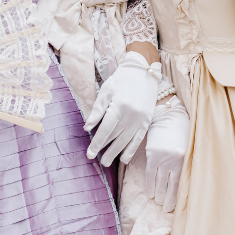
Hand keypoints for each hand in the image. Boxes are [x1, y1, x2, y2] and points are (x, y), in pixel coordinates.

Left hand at [84, 51, 160, 165]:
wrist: (143, 71)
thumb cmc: (121, 80)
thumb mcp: (106, 91)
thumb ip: (97, 110)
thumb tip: (87, 128)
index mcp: (118, 106)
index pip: (105, 130)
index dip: (96, 143)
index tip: (89, 153)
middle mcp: (130, 115)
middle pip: (115, 137)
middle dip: (105, 150)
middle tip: (96, 160)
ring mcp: (140, 119)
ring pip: (126, 141)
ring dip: (116, 153)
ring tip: (107, 162)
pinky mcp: (147, 121)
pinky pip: (138, 139)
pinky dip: (131, 150)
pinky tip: (124, 159)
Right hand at [145, 97, 189, 212]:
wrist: (167, 113)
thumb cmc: (181, 129)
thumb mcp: (188, 146)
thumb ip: (186, 162)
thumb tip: (184, 182)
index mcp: (186, 159)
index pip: (182, 184)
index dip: (178, 197)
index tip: (177, 206)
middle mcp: (175, 160)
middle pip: (171, 187)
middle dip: (168, 200)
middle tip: (166, 209)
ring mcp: (163, 158)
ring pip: (160, 183)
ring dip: (159, 195)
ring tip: (158, 202)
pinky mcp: (152, 154)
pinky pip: (150, 174)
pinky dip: (150, 185)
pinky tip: (150, 192)